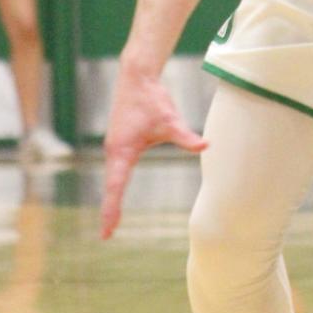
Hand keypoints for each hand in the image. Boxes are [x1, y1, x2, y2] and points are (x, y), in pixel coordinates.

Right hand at [100, 61, 205, 239]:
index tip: (107, 230)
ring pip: (111, 179)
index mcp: (122, 151)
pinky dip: (113, 186)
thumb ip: (185, 137)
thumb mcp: (170, 120)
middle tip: (106, 235)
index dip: (112, 209)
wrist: (136, 78)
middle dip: (108, 210)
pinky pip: (114, 170)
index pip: (116, 187)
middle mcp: (114, 151)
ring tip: (110, 223)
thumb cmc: (151, 99)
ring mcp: (114, 147)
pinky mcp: (118, 142)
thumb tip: (206, 146)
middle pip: (110, 187)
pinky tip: (115, 196)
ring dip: (110, 199)